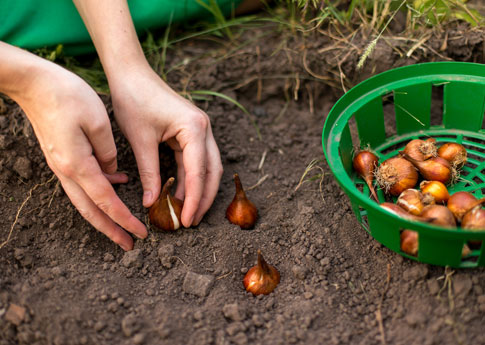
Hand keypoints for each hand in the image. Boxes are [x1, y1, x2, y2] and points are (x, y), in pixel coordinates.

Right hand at [15, 59, 146, 249]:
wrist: (34, 83)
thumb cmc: (67, 96)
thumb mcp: (98, 122)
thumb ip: (109, 152)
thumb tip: (114, 172)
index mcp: (78, 165)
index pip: (106, 201)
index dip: (124, 220)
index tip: (141, 233)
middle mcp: (67, 171)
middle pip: (91, 210)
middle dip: (111, 230)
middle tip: (129, 245)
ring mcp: (61, 165)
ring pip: (85, 200)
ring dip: (104, 215)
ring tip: (123, 225)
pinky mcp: (62, 157)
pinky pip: (82, 182)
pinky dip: (99, 190)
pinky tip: (118, 183)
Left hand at [108, 65, 222, 226]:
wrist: (131, 73)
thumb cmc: (134, 100)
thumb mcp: (140, 140)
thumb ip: (150, 173)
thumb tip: (152, 203)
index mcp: (195, 128)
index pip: (199, 172)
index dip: (194, 199)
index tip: (188, 220)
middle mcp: (204, 129)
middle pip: (212, 171)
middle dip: (204, 198)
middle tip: (192, 221)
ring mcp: (200, 130)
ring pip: (207, 167)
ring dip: (199, 190)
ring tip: (188, 212)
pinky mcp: (191, 132)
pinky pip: (195, 160)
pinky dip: (190, 178)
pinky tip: (180, 194)